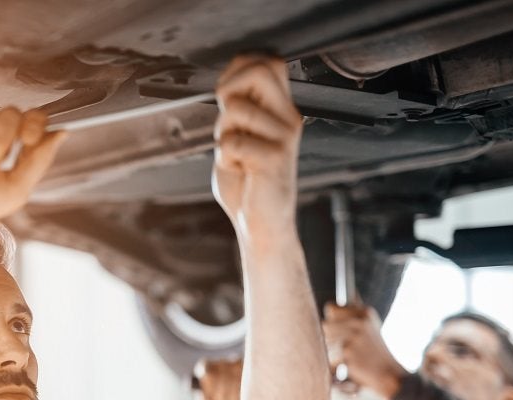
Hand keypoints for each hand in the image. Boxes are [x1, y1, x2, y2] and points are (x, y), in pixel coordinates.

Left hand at [212, 55, 302, 244]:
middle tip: (229, 124)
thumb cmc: (248, 181)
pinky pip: (232, 142)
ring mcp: (284, 137)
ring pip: (236, 109)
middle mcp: (288, 119)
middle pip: (257, 71)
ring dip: (223, 134)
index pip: (268, 62)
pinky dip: (225, 158)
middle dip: (228, 93)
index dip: (238, 71)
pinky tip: (240, 169)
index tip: (227, 98)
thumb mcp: (241, 134)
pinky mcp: (274, 158)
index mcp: (282, 110)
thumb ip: (238, 107)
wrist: (262, 223)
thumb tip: (228, 81)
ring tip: (237, 155)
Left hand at [323, 303, 407, 399]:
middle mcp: (359, 321)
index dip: (331, 321)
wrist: (390, 374)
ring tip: (348, 358)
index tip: (336, 330)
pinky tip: (348, 366)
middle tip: (343, 349)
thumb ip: (352, 317)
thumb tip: (330, 308)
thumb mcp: (370, 328)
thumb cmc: (376, 353)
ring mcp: (354, 335)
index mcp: (365, 312)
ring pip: (325, 341)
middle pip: (325, 325)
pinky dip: (334, 363)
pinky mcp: (348, 351)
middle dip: (329, 338)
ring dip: (331, 352)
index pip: (331, 308)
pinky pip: (329, 355)